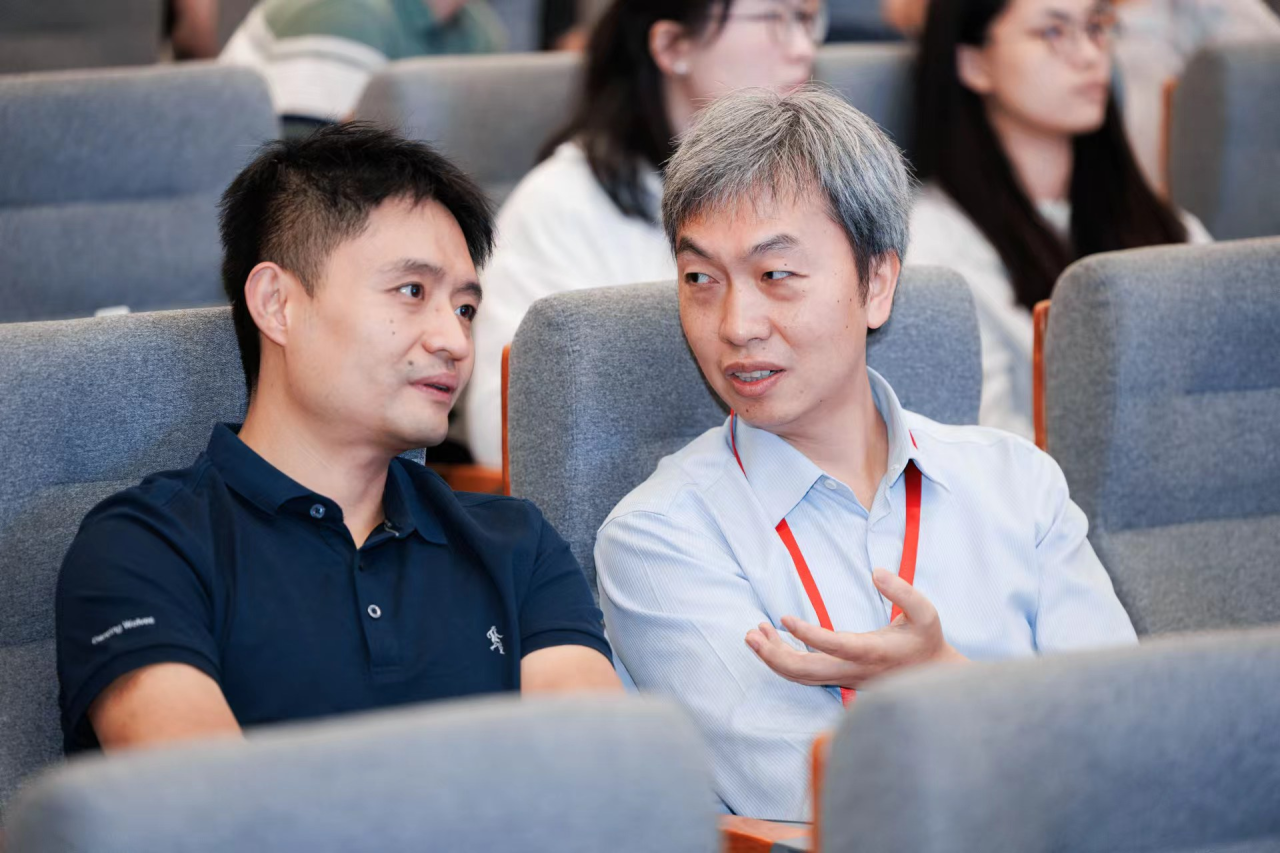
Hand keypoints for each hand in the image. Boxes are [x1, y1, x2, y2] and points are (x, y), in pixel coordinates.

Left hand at [744, 568, 966, 689]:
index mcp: (872, 653)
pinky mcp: (838, 678)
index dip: (807, 635)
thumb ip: (903, 591)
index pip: (834, 646)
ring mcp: (844, 678)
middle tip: (751, 633)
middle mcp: (853, 670)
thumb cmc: (926, 640)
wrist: (933, 676)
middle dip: (774, 655)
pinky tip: (772, 639)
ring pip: (801, 676)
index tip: (784, 617)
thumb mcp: (926, 613)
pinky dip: (783, 660)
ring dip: (773, 657)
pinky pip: (804, 675)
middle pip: (806, 672)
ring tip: (753, 634)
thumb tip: (877, 572)